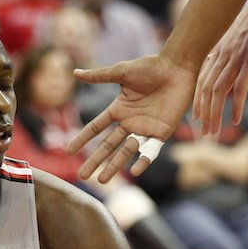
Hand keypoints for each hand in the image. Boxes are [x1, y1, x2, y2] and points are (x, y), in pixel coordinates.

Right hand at [66, 54, 197, 182]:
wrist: (178, 68)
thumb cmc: (150, 67)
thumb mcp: (122, 72)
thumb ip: (99, 76)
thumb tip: (75, 73)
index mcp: (118, 109)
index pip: (96, 128)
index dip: (83, 139)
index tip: (69, 150)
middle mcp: (129, 122)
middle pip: (108, 146)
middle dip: (95, 160)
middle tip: (82, 176)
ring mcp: (145, 129)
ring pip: (125, 152)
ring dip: (114, 166)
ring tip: (101, 181)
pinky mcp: (161, 132)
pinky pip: (151, 151)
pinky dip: (143, 161)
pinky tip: (135, 172)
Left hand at [193, 0, 247, 136]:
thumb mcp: (240, 40)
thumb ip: (233, 57)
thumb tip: (232, 73)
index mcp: (218, 52)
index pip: (201, 81)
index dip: (197, 101)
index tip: (196, 117)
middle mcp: (222, 56)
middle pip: (206, 91)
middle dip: (204, 114)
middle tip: (204, 134)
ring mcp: (235, 59)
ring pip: (218, 92)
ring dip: (215, 115)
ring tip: (214, 132)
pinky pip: (239, 88)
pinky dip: (235, 106)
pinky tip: (235, 120)